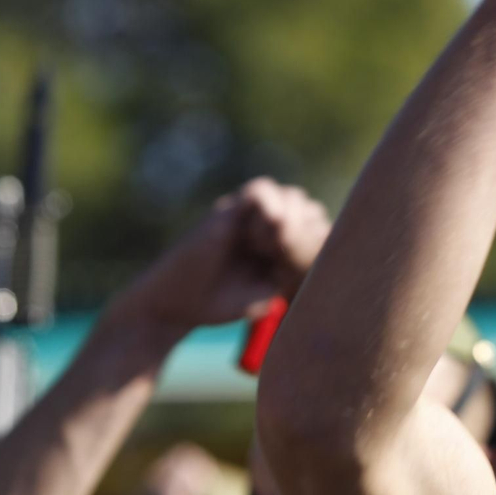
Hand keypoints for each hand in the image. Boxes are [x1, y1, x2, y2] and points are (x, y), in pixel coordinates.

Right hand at [119, 178, 331, 332]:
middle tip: (285, 258)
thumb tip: (320, 250)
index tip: (303, 267)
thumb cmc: (221, 303)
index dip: (321, 243)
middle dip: (309, 232)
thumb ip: (291, 272)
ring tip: (270, 248)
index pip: (320, 231)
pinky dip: (270, 206)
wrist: (175, 303)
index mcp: (285, 248)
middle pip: (311, 210)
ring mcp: (250, 216)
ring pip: (292, 196)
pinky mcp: (228, 211)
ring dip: (292, 220)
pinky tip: (264, 232)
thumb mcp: (266, 294)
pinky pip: (260, 191)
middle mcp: (271, 228)